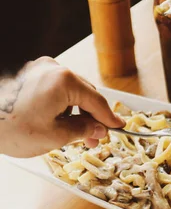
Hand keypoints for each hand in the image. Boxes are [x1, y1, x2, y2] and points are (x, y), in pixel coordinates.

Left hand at [0, 57, 122, 156]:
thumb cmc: (12, 129)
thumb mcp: (54, 137)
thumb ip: (82, 130)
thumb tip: (98, 129)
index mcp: (64, 80)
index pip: (96, 101)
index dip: (109, 118)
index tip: (119, 128)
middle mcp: (53, 68)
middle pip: (84, 93)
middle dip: (92, 117)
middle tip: (95, 140)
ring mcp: (39, 69)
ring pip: (70, 91)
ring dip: (77, 112)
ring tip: (75, 135)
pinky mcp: (28, 75)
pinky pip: (55, 89)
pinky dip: (62, 105)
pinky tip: (59, 122)